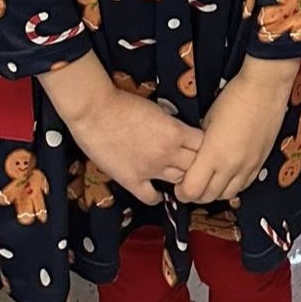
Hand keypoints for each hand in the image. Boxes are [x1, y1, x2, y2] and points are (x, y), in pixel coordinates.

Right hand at [67, 87, 203, 205]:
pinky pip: (151, 197)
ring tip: (177, 176)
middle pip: (196, 166)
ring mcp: (151, 169)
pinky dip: (157, 196)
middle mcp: (168, 153)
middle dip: (196, 164)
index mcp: (176, 132)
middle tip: (192, 163)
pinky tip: (157, 192)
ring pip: (179, 181)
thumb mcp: (159, 110)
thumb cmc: (125, 104)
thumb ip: (172, 126)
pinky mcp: (132, 180)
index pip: (205, 146)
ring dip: (180, 179)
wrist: (95, 112)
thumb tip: (181, 134)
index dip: (205, 147)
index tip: (200, 146)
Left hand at [176, 58, 298, 203]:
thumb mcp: (207, 120)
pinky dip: (233, 186)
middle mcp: (231, 165)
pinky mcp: (260, 162)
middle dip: (196, 194)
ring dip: (215, 192)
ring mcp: (248, 165)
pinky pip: (244, 185)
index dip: (182, 191)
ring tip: (210, 181)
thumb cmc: (234, 98)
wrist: (265, 89)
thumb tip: (196, 155)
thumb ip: (200, 144)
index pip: (191, 190)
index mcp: (213, 154)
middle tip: (191, 184)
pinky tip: (229, 176)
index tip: (179, 184)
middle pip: (208, 197)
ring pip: (227, 195)